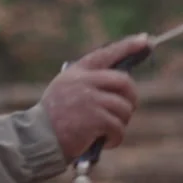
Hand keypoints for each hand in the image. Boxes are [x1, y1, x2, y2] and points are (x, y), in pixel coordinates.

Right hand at [41, 34, 151, 162]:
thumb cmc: (53, 119)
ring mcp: (90, 99)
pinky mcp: (95, 118)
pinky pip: (118, 127)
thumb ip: (88, 83)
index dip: (127, 46)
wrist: (37, 139)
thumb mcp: (65, 91)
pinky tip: (106, 142)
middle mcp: (84, 81)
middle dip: (130, 98)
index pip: (106, 54)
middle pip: (124, 82)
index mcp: (76, 72)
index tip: (145, 40)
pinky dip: (116, 137)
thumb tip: (123, 84)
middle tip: (126, 111)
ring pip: (123, 108)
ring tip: (108, 132)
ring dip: (121, 123)